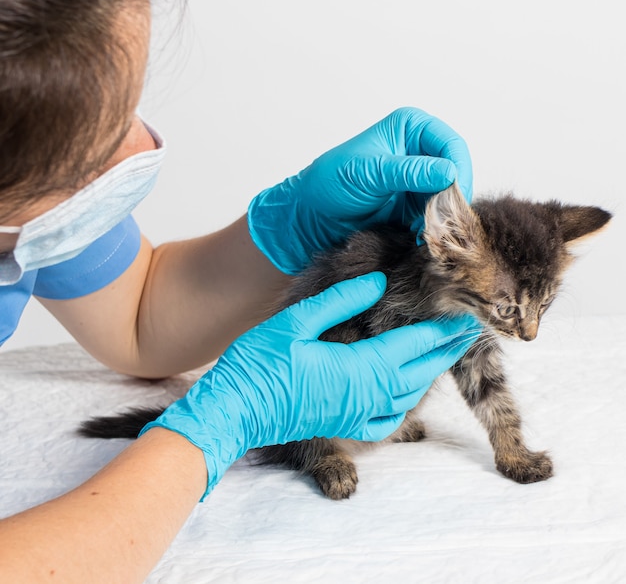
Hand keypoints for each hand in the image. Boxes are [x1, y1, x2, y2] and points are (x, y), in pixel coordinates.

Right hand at [140, 272, 479, 497]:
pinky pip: (388, 420)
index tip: (465, 314)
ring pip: (409, 394)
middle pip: (419, 369)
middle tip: (468, 330)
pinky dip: (406, 405)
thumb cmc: (259, 364)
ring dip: (430, 372)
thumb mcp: (296, 321)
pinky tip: (407, 397)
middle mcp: (366, 394)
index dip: (443, 329)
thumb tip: (377, 282)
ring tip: (443, 355)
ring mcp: (356, 413)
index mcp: (358, 366)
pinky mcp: (344, 425)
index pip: (414, 343)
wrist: (234, 412)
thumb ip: (341, 301)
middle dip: (445, 349)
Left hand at [248, 107, 471, 273]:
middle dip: (452, 198)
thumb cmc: (330, 184)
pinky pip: (437, 216)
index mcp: (410, 128)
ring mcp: (419, 180)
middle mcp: (419, 150)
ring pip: (450, 197)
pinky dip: (433, 228)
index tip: (453, 196)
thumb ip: (408, 171)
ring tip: (426, 232)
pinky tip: (419, 237)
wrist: (312, 217)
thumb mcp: (369, 173)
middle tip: (440, 221)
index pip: (451, 144)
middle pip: (457, 172)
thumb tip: (449, 172)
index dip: (458, 169)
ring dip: (443, 217)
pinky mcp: (415, 206)